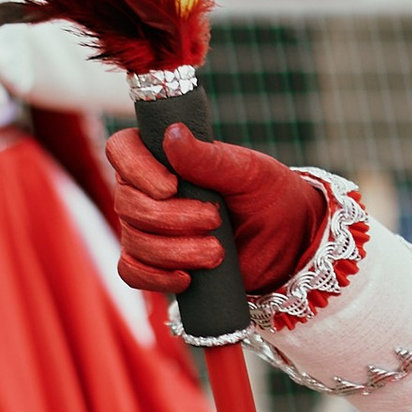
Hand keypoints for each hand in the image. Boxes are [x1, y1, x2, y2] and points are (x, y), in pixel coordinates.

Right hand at [106, 120, 327, 297]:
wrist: (288, 241)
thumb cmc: (268, 195)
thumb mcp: (247, 172)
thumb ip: (209, 158)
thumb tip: (172, 134)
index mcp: (164, 156)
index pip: (122, 150)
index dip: (136, 169)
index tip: (172, 186)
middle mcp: (148, 190)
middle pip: (127, 203)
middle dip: (170, 218)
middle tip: (215, 220)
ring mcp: (149, 228)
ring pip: (134, 241)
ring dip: (174, 251)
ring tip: (217, 253)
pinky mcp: (157, 263)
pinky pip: (133, 272)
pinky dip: (157, 278)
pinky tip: (187, 278)